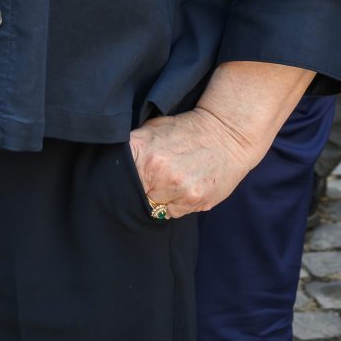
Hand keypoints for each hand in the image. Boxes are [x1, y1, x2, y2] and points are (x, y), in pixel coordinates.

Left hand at [127, 106, 259, 218]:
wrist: (227, 133)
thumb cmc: (187, 130)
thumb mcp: (154, 128)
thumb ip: (133, 148)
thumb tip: (112, 168)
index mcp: (141, 149)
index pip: (118, 179)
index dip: (126, 180)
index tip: (135, 178)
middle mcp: (156, 169)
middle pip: (136, 196)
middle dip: (146, 189)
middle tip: (161, 176)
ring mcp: (176, 186)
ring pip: (155, 206)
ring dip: (163, 197)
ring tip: (178, 178)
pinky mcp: (194, 199)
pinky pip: (174, 212)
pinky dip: (179, 203)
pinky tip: (190, 185)